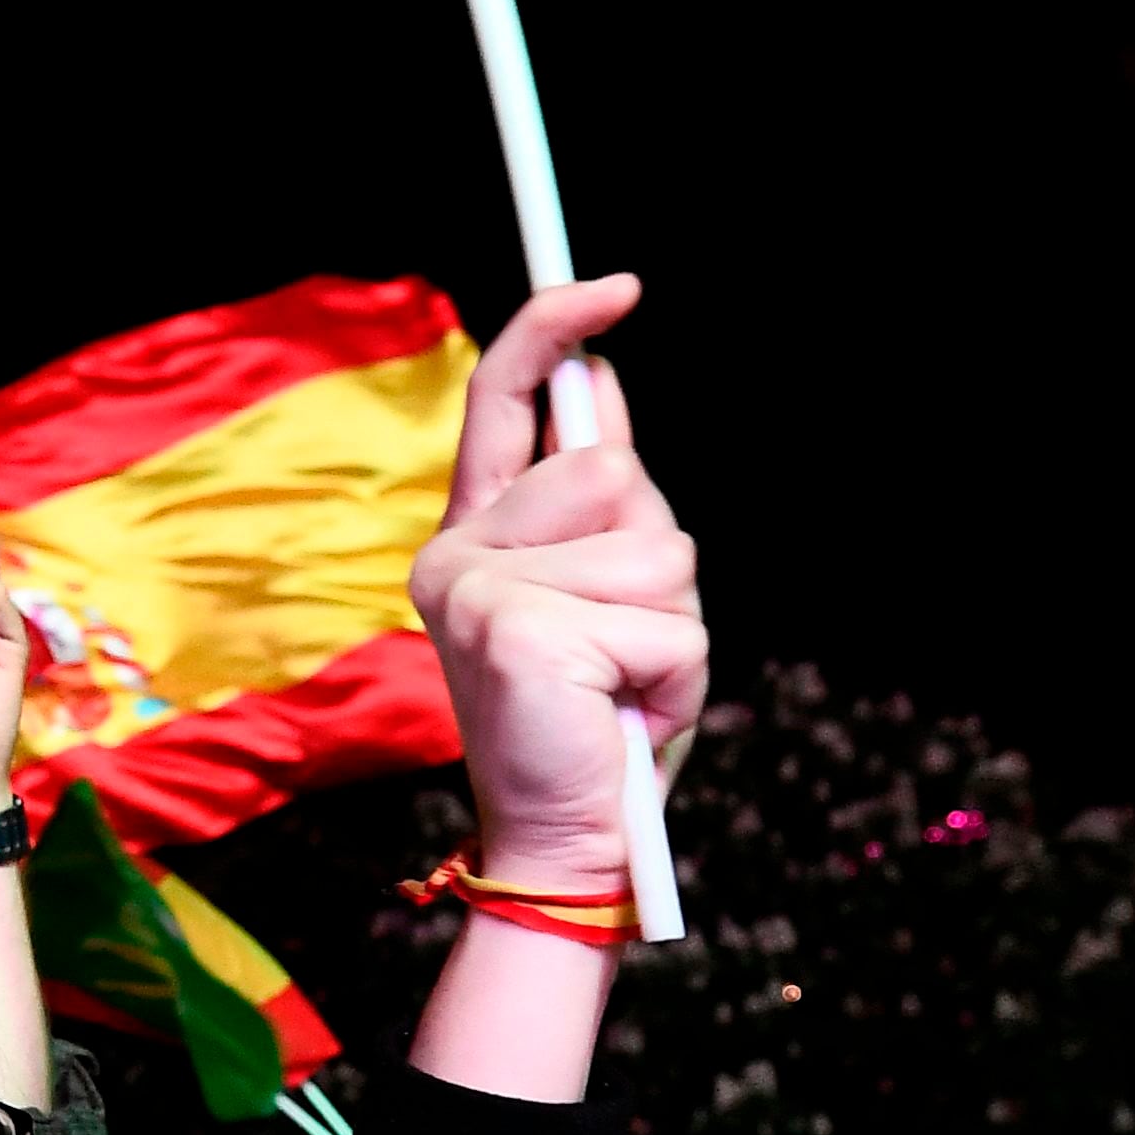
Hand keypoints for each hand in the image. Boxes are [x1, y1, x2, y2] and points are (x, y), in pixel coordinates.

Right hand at [409, 277, 705, 890]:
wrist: (568, 846)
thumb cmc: (597, 726)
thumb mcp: (608, 594)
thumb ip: (599, 502)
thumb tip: (603, 382)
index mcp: (475, 533)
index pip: (502, 396)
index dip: (555, 327)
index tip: (618, 288)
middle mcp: (458, 550)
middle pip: (614, 472)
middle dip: (658, 558)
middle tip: (627, 642)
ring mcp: (479, 588)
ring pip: (655, 547)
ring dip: (674, 624)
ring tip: (627, 684)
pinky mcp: (518, 631)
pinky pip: (665, 621)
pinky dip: (676, 675)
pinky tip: (625, 715)